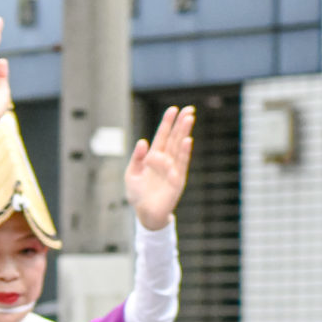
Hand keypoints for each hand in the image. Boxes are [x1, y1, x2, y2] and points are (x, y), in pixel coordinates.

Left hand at [126, 105, 195, 230]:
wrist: (144, 213)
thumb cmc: (138, 194)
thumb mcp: (131, 174)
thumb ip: (136, 158)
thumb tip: (143, 141)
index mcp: (154, 157)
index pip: (162, 136)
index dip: (167, 123)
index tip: (173, 109)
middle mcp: (166, 160)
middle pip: (175, 138)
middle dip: (181, 124)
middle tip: (189, 109)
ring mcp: (173, 169)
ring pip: (180, 147)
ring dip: (184, 132)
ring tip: (189, 118)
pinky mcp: (178, 179)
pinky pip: (181, 163)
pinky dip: (185, 152)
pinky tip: (188, 140)